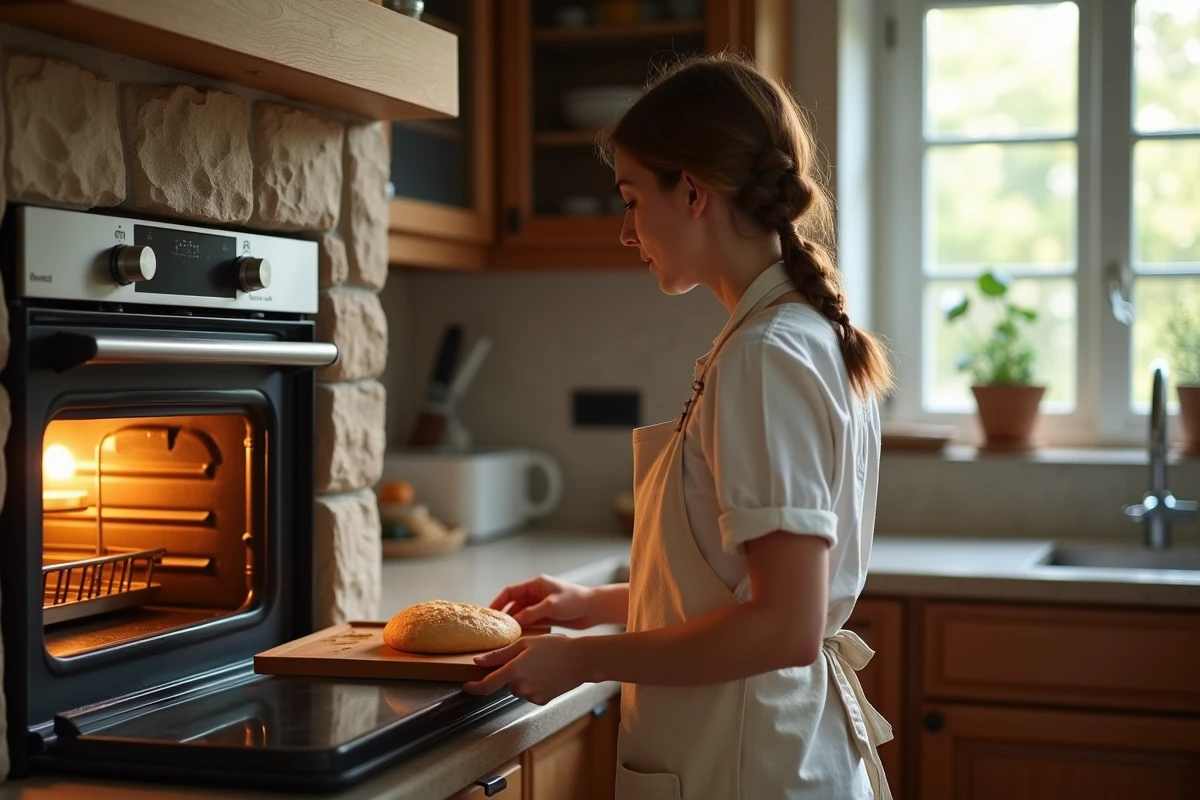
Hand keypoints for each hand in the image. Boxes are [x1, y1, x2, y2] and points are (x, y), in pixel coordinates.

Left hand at [462, 634, 587, 704]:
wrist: (581, 660)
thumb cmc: (555, 647)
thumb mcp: (525, 643)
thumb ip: (499, 654)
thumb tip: (477, 661)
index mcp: (514, 670)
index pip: (486, 685)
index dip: (473, 688)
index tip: (465, 686)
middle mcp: (521, 686)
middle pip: (506, 683)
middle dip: (512, 673)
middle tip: (529, 659)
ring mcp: (532, 695)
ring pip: (519, 688)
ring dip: (524, 678)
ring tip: (542, 665)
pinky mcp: (541, 701)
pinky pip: (530, 693)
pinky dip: (535, 685)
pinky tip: (547, 675)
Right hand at [489, 575, 596, 628]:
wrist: (594, 609)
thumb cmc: (575, 601)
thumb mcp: (552, 606)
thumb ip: (532, 613)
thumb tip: (514, 621)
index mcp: (535, 584)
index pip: (510, 591)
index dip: (498, 601)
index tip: (489, 613)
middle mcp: (536, 594)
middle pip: (514, 604)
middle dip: (504, 615)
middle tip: (493, 628)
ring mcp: (540, 605)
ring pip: (521, 614)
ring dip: (514, 623)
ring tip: (503, 636)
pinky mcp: (546, 616)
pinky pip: (530, 622)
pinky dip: (523, 628)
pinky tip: (517, 638)